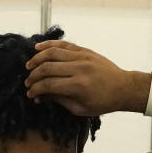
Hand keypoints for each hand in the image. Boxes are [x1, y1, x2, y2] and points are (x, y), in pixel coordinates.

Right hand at [24, 40, 150, 115]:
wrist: (124, 88)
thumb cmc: (103, 102)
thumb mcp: (80, 108)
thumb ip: (59, 100)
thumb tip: (40, 96)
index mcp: (78, 86)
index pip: (48, 84)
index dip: (35, 89)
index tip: (30, 93)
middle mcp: (79, 69)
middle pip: (47, 67)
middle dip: (33, 75)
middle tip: (28, 82)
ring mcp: (82, 57)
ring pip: (53, 52)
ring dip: (37, 59)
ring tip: (29, 65)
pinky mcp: (85, 50)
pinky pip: (64, 44)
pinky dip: (49, 44)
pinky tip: (38, 48)